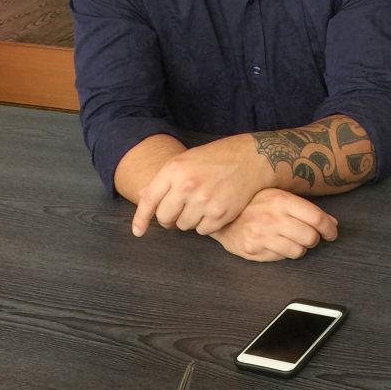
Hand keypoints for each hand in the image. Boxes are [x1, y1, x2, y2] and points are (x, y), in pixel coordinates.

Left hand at [132, 136, 270, 237]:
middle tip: (178, 211)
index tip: (138, 231)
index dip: (141, 218)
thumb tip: (143, 195)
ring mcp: (204, 201)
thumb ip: (166, 179)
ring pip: (184, 226)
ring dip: (189, 221)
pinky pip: (203, 231)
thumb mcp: (186, 160)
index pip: (149, 199)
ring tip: (201, 205)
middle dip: (169, 219)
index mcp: (175, 169)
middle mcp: (187, 185)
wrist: (252, 158)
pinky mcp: (220, 214)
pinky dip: (206, 225)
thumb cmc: (217, 158)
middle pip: (165, 217)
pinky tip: (213, 209)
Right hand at [210, 189, 338, 261]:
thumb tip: (331, 223)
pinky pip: (281, 257)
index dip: (329, 228)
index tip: (331, 233)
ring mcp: (261, 236)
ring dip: (299, 247)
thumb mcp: (278, 196)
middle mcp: (272, 218)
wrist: (220, 214)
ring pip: (298, 251)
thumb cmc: (252, 203)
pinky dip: (283, 252)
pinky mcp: (253, 250)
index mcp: (280, 200)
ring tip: (290, 239)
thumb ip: (304, 208)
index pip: (316, 218)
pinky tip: (275, 243)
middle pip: (310, 237)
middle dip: (313, 239)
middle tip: (308, 236)